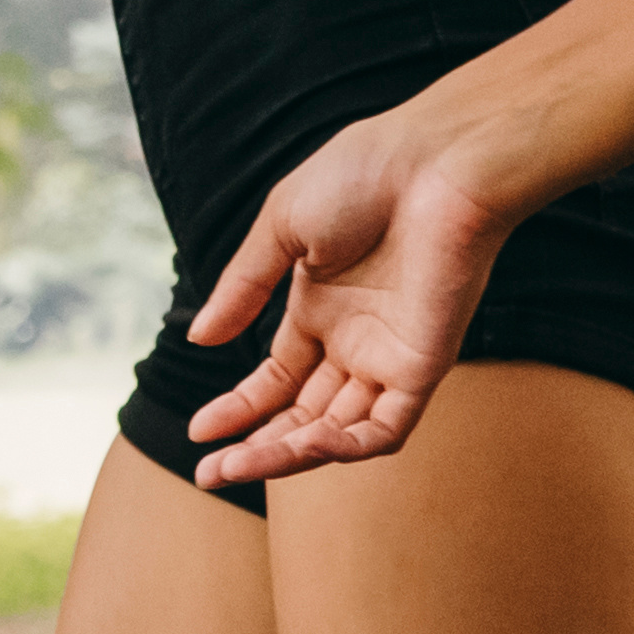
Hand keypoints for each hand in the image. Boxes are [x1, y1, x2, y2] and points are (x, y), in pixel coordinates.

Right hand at [173, 100, 518, 488]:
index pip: (276, 380)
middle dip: (255, 446)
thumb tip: (200, 340)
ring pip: (337, 433)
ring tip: (238, 466)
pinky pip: (384, 429)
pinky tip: (304, 444)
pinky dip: (346, 446)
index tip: (198, 431)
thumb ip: (243, 288)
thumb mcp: (282, 227)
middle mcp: (354, 341)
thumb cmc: (362, 174)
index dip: (238, 409)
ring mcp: (388, 358)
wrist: (434, 160)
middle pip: (301, 415)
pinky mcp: (424, 368)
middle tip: (209, 474)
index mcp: (320, 308)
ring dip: (288, 454)